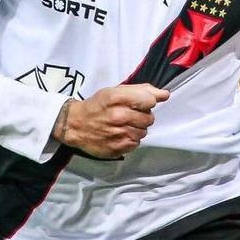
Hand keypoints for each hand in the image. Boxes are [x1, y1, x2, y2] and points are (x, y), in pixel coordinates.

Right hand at [55, 84, 169, 158]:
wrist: (75, 125)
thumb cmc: (97, 106)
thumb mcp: (115, 91)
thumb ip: (142, 90)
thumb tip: (165, 94)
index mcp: (117, 98)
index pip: (149, 101)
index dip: (147, 102)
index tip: (140, 103)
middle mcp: (118, 116)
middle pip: (149, 118)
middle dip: (142, 116)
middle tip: (129, 115)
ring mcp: (118, 134)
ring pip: (144, 132)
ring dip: (137, 129)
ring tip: (123, 125)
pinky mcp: (117, 148)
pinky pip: (136, 143)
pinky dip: (131, 139)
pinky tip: (120, 134)